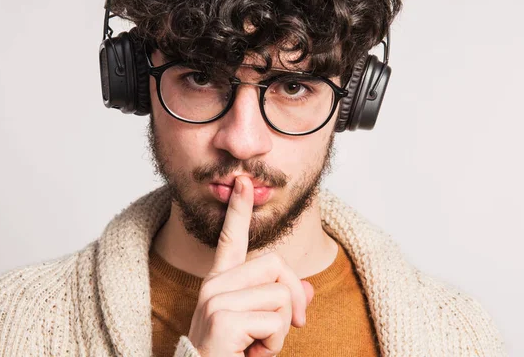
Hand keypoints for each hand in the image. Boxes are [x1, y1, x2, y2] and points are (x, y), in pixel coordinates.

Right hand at [187, 176, 313, 356]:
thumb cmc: (231, 354)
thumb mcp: (261, 327)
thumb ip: (282, 304)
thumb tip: (309, 289)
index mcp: (221, 282)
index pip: (231, 238)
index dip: (238, 210)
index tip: (242, 182)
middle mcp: (214, 284)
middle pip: (276, 264)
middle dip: (293, 297)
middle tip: (291, 326)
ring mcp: (216, 299)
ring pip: (279, 296)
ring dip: (281, 330)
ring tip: (256, 346)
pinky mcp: (223, 318)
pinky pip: (275, 322)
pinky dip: (275, 345)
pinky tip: (251, 353)